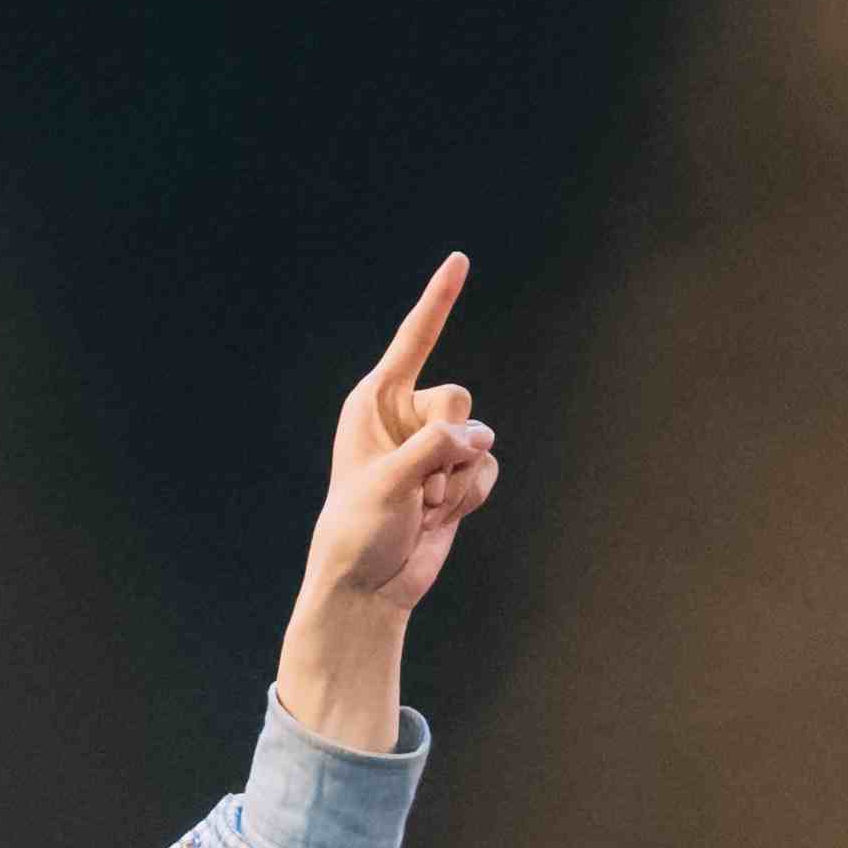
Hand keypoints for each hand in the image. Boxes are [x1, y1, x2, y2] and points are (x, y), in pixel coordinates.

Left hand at [274, 254, 499, 750]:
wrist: (370, 586)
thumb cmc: (359, 529)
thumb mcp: (389, 481)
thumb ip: (434, 448)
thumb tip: (480, 441)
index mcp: (375, 400)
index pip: (414, 340)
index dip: (438, 301)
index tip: (458, 260)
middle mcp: (405, 416)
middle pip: (458, 399)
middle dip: (448, 444)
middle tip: (420, 482)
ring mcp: (433, 447)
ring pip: (479, 440)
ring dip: (457, 480)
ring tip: (425, 506)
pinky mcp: (454, 478)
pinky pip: (487, 470)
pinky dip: (471, 496)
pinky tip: (443, 516)